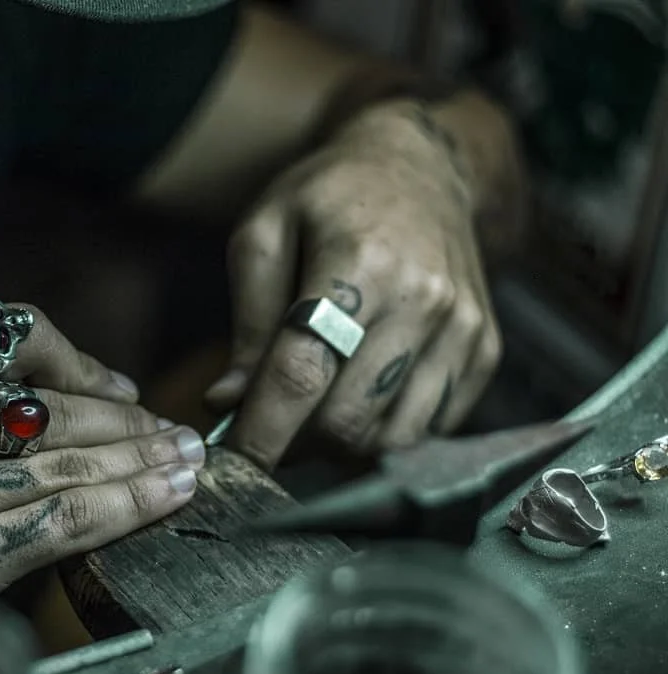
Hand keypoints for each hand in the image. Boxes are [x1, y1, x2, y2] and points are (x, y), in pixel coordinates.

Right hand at [0, 304, 203, 600]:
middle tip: (181, 430)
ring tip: (188, 460)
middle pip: (55, 409)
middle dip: (131, 426)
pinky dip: (125, 507)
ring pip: (70, 465)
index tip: (122, 391)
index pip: (13, 332)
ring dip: (143, 463)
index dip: (80, 362)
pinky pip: (63, 519)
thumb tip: (105, 388)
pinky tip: (165, 496)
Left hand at [206, 102, 501, 470]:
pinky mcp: (485, 351)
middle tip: (271, 427)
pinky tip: (362, 400)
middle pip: (347, 418)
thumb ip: (248, 321)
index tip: (235, 464)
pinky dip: (388, 433)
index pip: (303, 372)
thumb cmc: (330, 198)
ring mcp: (463, 329)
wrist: (422, 167)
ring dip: (342, 447)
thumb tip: (229, 402)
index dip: (263, 431)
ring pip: (393, 438)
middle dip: (297, 443)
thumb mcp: (265, 232)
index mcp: (360, 263)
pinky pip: (432, 429)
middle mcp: (423, 300)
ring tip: (314, 413)